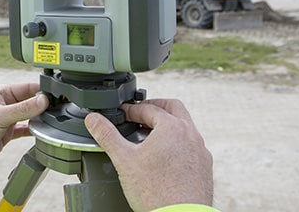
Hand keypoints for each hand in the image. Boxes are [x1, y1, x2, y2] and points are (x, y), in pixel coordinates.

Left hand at [0, 82, 48, 179]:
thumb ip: (23, 109)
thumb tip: (43, 100)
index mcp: (1, 93)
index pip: (26, 88)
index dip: (41, 91)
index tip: (56, 95)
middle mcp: (5, 105)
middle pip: (30, 101)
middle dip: (43, 105)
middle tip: (60, 109)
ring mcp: (7, 120)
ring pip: (29, 115)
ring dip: (39, 118)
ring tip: (54, 121)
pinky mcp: (7, 134)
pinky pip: (25, 130)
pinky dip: (34, 131)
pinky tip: (43, 133)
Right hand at [85, 99, 212, 211]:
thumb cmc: (156, 192)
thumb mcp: (124, 160)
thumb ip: (107, 135)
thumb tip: (94, 120)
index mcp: (172, 127)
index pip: (148, 108)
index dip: (131, 110)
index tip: (122, 115)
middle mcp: (191, 134)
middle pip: (172, 108)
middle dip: (154, 108)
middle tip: (139, 115)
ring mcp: (200, 150)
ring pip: (184, 126)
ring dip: (167, 125)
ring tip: (150, 136)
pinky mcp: (204, 166)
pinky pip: (191, 145)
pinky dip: (177, 143)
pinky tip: (165, 157)